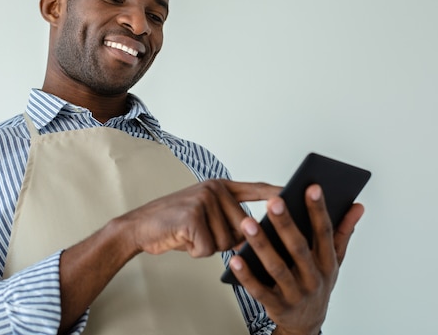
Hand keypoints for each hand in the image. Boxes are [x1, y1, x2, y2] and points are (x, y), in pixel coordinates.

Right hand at [118, 179, 282, 256]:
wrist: (140, 226)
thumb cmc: (175, 225)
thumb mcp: (206, 215)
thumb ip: (230, 219)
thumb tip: (254, 236)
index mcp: (221, 186)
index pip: (256, 189)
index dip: (277, 193)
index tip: (298, 192)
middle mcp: (215, 188)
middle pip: (242, 228)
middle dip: (224, 240)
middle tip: (199, 231)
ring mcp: (203, 199)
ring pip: (226, 241)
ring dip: (207, 246)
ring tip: (188, 233)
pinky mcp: (192, 215)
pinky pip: (208, 247)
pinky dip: (195, 251)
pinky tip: (182, 238)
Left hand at [228, 184, 364, 334]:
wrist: (307, 323)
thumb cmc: (318, 282)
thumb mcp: (335, 260)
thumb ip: (343, 232)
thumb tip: (357, 206)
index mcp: (327, 262)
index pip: (324, 232)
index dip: (319, 210)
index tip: (312, 187)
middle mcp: (314, 278)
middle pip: (298, 248)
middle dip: (286, 224)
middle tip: (273, 201)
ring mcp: (295, 294)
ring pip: (277, 268)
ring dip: (262, 245)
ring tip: (247, 223)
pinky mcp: (277, 307)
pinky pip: (260, 290)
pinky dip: (247, 276)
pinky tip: (235, 258)